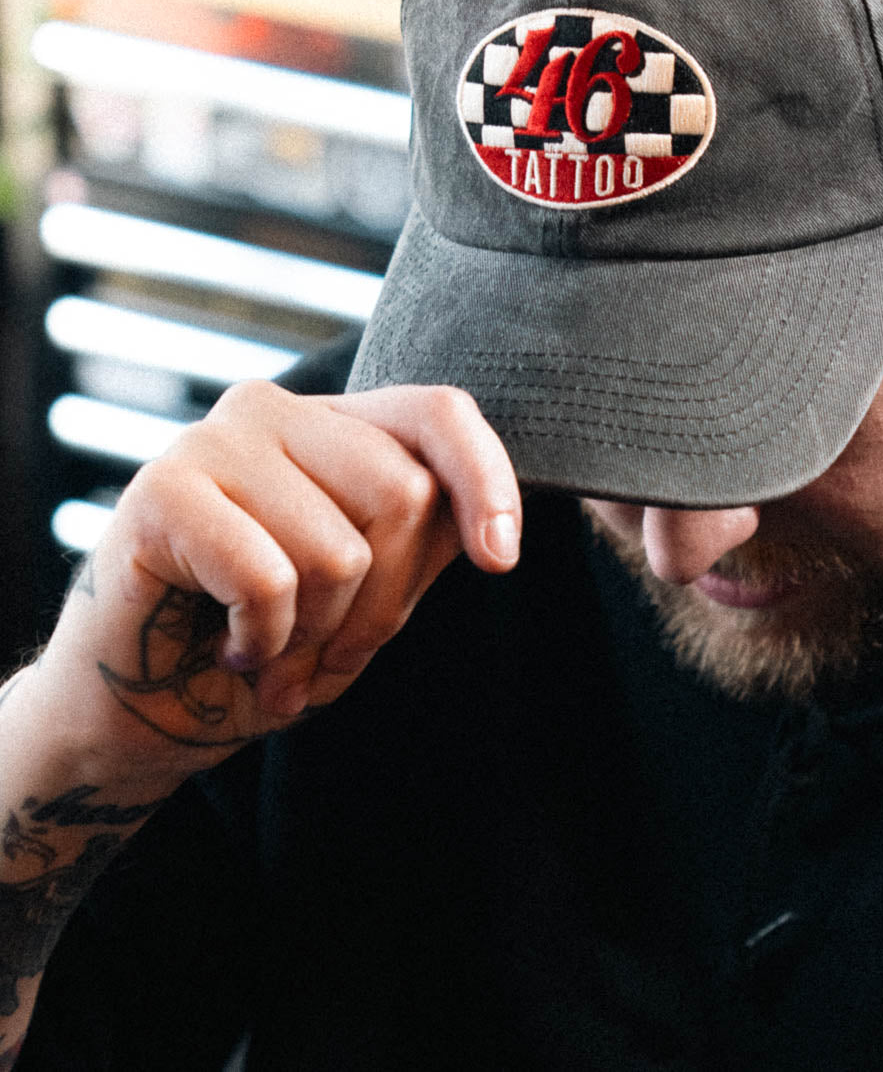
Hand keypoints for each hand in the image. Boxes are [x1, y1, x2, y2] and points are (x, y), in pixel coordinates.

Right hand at [31, 381, 520, 777]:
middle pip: (403, 493)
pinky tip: (230, 648)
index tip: (499, 560)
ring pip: (339, 551)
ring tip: (272, 657)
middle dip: (381, 606)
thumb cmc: (261, 648)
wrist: (138, 715)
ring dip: (315, 639)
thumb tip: (496, 526)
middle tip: (326, 657)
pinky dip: (264, 643)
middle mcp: (279, 412)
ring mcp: (215, 440)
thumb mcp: (367, 597)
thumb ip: (421, 543)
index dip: (486, 479)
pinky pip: (269, 580)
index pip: (439, 414)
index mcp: (334, 426)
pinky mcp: (160, 488)